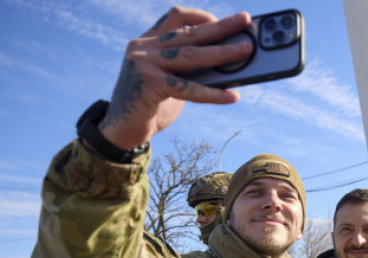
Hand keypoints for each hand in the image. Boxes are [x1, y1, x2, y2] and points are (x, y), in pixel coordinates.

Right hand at [99, 7, 253, 148]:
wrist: (122, 131)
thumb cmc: (150, 106)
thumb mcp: (170, 81)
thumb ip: (189, 70)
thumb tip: (228, 66)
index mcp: (148, 42)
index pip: (175, 16)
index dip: (200, 16)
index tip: (222, 20)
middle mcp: (143, 47)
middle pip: (189, 33)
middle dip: (221, 26)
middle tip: (245, 20)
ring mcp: (144, 64)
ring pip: (190, 55)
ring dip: (222, 52)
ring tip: (246, 50)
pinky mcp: (148, 85)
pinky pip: (188, 88)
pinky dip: (212, 93)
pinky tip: (232, 96)